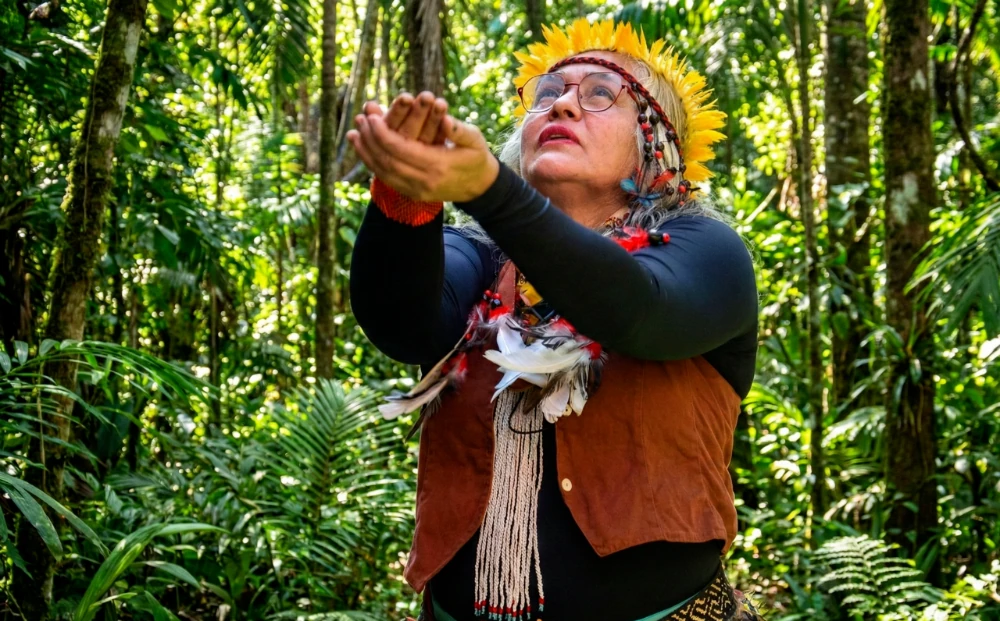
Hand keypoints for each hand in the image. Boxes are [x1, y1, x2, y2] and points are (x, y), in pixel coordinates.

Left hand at [347, 97, 498, 202]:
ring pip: (383, 173)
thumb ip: (459, 130)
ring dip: (366, 153)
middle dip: (370, 140)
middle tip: (360, 120)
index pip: (401, 150)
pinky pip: (386, 180)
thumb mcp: (475, 140)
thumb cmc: (476, 157)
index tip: (371, 117)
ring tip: (354, 134)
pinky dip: (372, 164)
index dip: (382, 134)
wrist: (479, 187)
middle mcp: (424, 181)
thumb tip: (445, 119)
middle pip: (387, 161)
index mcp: (438, 165)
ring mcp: (416, 191)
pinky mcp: (412, 194)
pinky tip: (363, 150)